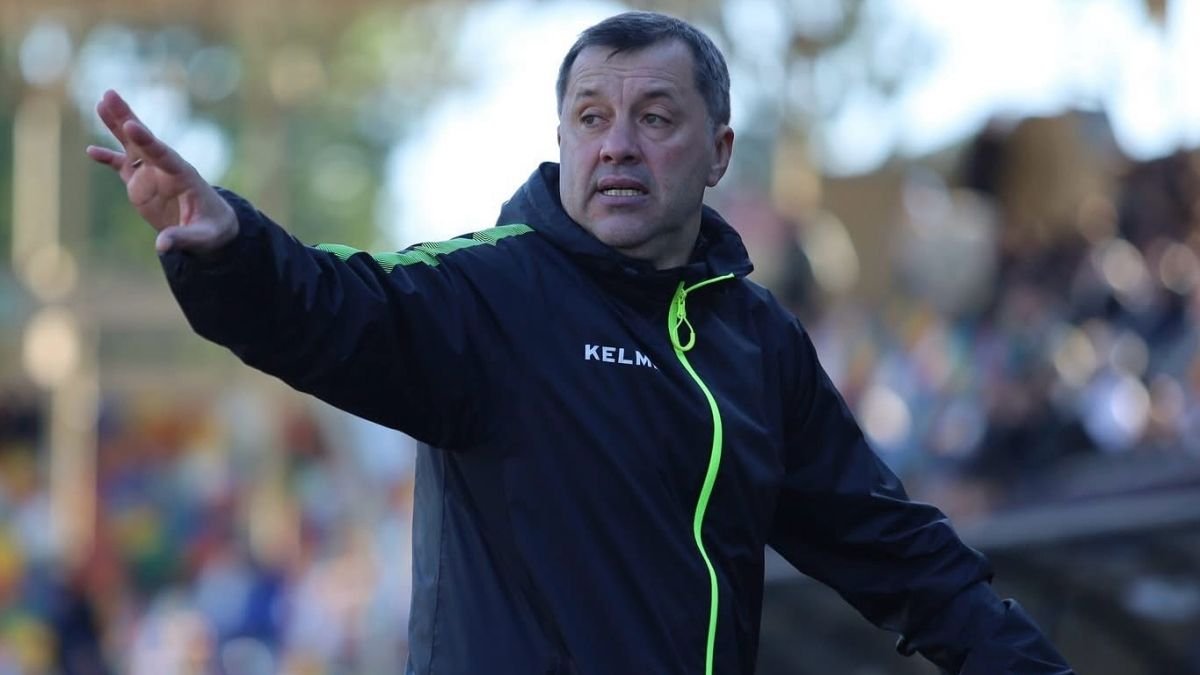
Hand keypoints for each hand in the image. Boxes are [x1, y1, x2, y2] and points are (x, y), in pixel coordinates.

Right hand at [86, 90, 237, 254]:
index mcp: (184, 176)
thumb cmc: (213, 229)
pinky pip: (122, 166)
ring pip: (131, 146)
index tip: (132, 125)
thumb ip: (183, 239)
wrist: (212, 227)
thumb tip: (162, 246)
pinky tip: (91, 151)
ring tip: (103, 101)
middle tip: (110, 94)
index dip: (147, 141)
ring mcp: (152, 173)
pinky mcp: (142, 182)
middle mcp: (166, 168)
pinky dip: (108, 158)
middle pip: (144, 140)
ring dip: (117, 125)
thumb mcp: (203, 237)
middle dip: (128, 118)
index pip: (164, 155)